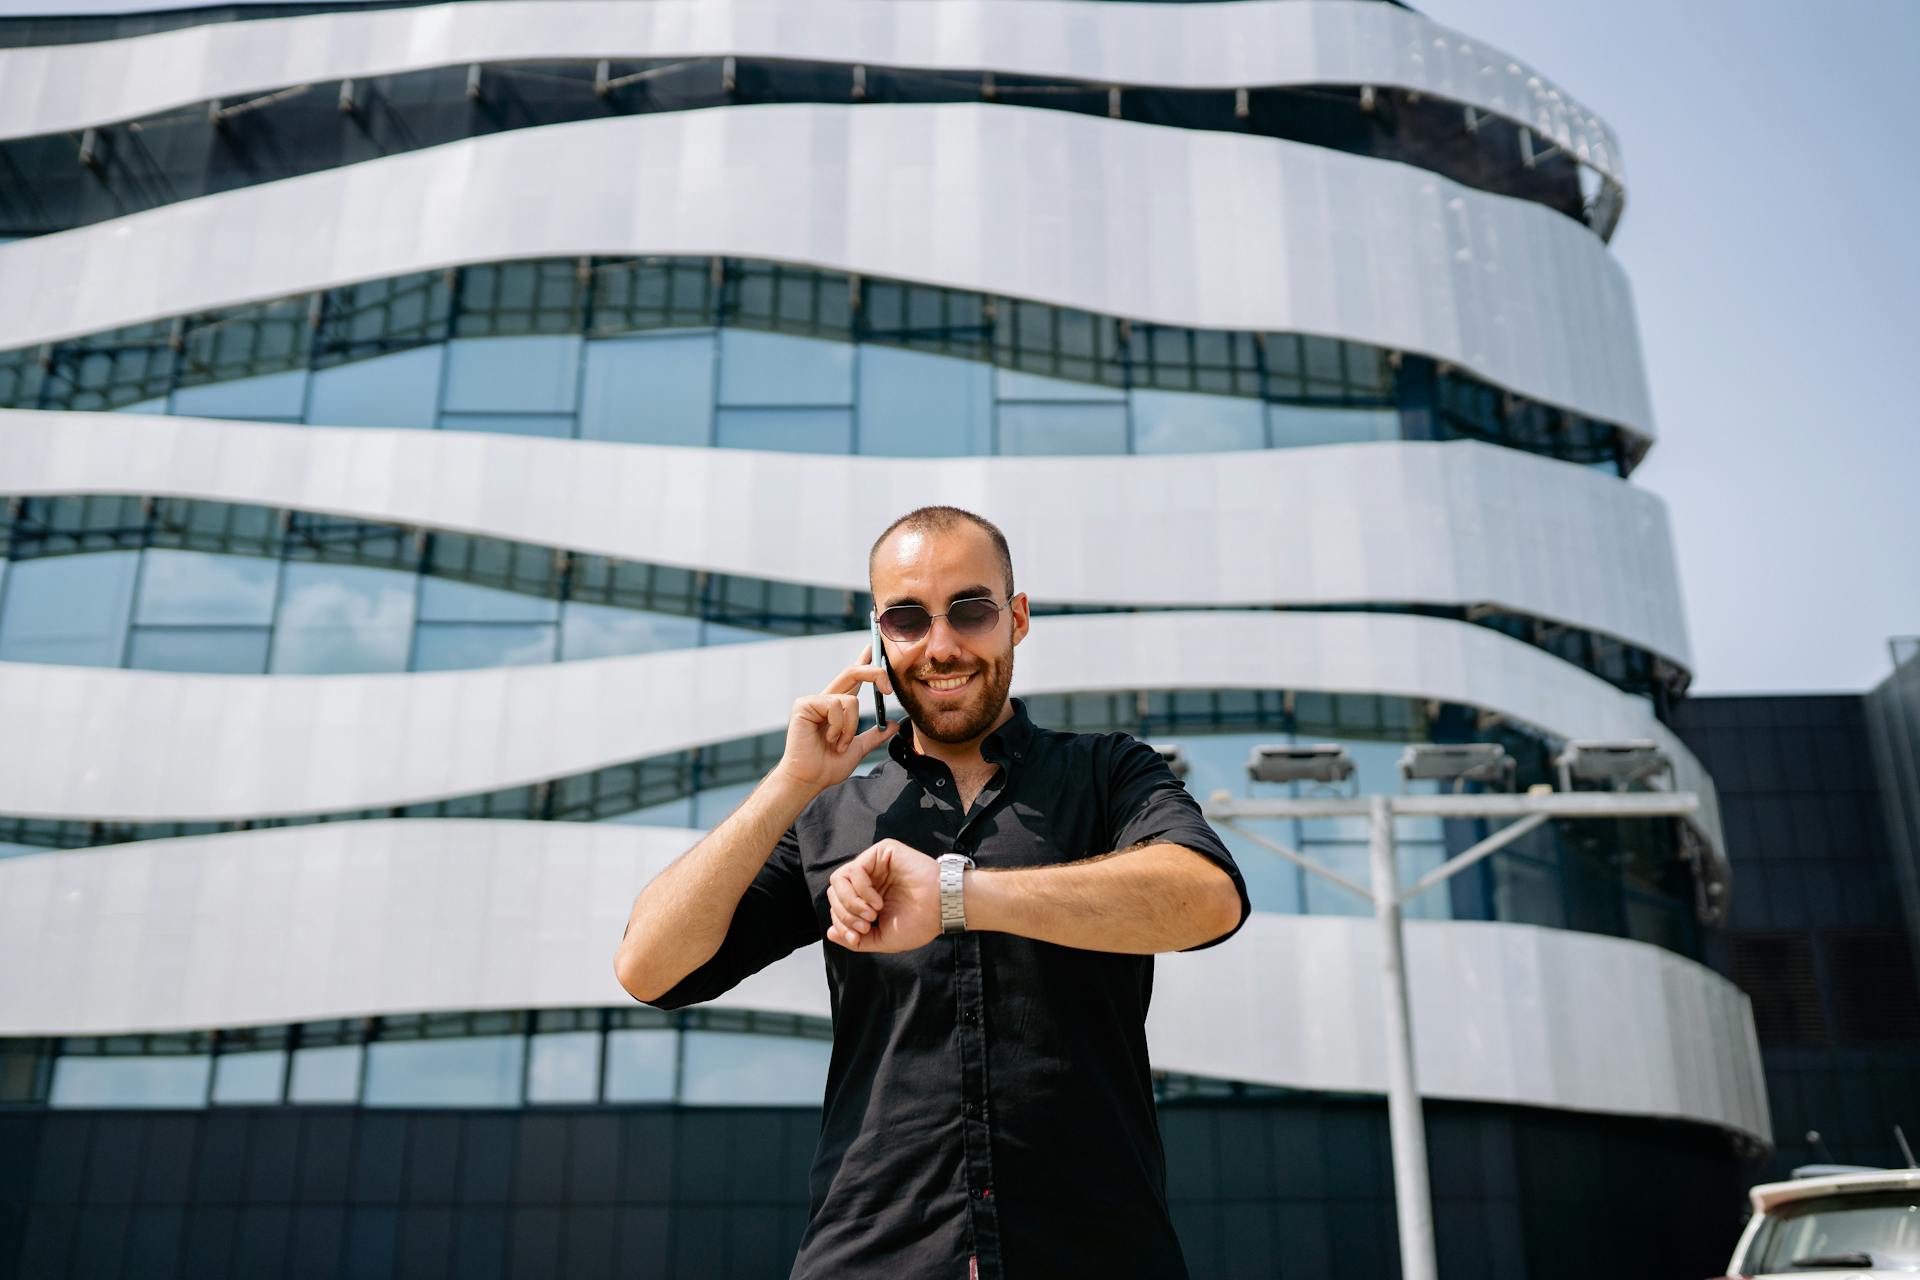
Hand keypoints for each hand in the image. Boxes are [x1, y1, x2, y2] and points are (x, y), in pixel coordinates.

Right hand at [774, 644, 899, 793]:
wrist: (809, 779)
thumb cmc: (827, 766)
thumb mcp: (858, 749)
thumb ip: (875, 735)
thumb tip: (894, 724)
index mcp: (836, 707)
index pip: (853, 678)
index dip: (863, 661)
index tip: (872, 648)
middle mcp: (825, 699)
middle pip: (853, 673)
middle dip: (874, 673)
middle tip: (889, 690)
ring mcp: (814, 701)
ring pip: (850, 700)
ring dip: (851, 727)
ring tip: (838, 744)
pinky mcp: (804, 704)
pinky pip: (836, 706)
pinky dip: (840, 727)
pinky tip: (829, 740)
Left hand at [826, 839, 940, 952]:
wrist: (942, 909)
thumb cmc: (918, 923)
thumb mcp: (881, 938)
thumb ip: (855, 938)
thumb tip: (830, 933)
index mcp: (868, 897)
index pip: (838, 905)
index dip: (842, 923)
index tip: (859, 936)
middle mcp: (870, 879)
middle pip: (834, 892)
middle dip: (845, 913)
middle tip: (865, 925)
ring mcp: (875, 864)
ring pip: (839, 880)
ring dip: (851, 902)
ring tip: (870, 914)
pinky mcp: (882, 852)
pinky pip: (855, 869)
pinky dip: (861, 890)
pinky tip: (878, 902)